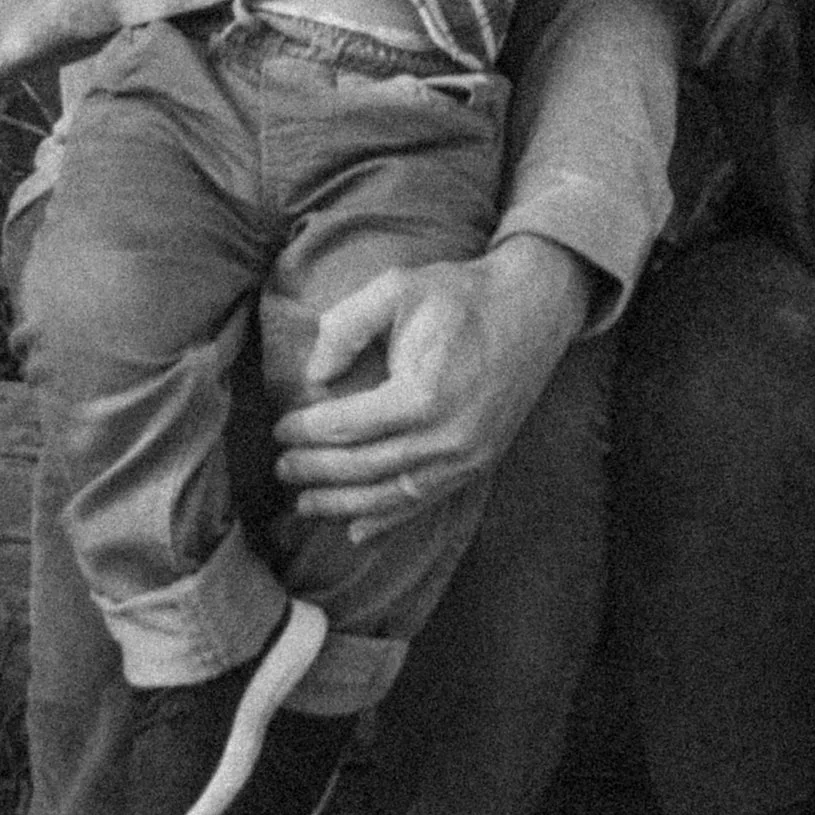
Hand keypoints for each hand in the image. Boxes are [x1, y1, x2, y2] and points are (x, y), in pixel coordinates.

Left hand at [272, 237, 591, 536]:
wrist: (534, 308)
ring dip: (343, 503)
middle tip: (281, 467)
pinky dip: (387, 519)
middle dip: (316, 471)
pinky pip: (426, 501)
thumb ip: (347, 325)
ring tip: (305, 503)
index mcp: (424, 394)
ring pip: (392, 495)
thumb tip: (315, 375)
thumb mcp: (397, 287)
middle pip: (365, 467)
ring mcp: (468, 457)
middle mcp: (449, 436)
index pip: (349, 425)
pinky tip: (356, 528)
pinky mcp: (480, 463)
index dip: (308, 430)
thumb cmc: (461, 295)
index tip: (280, 428)